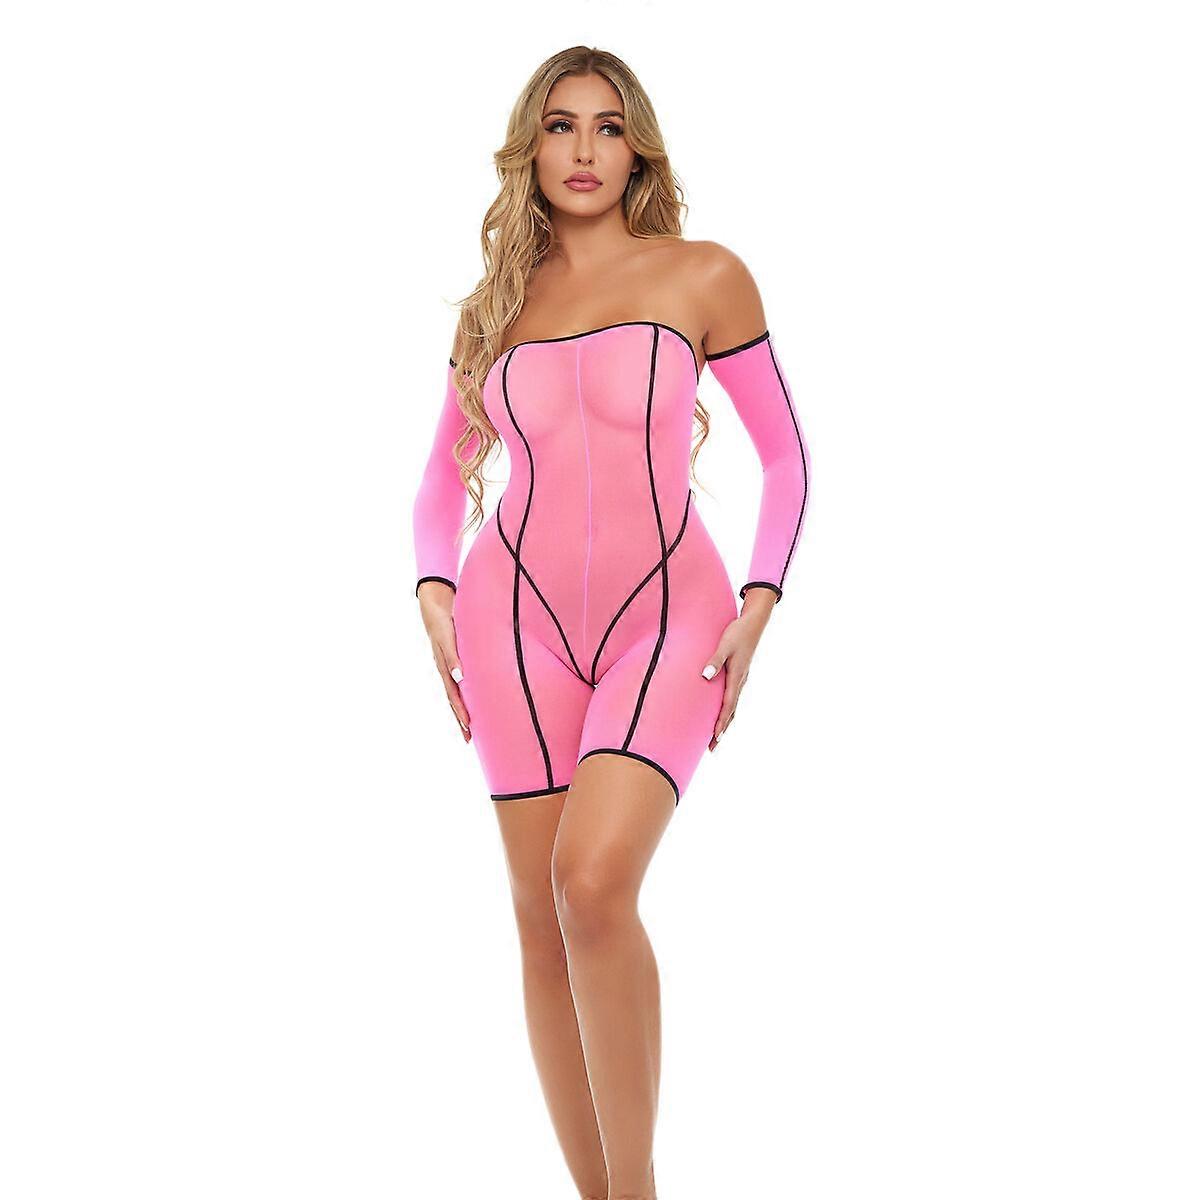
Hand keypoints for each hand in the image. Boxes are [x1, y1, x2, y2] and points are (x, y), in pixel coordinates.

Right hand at [417, 580, 470, 741]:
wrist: (435, 601)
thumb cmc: (444, 616)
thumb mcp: (448, 634)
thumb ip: (452, 655)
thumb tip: (458, 678)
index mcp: (444, 663)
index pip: (452, 691)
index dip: (460, 709)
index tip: (467, 725)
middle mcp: (445, 666)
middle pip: (452, 697)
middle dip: (460, 717)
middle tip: (469, 738)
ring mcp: (447, 664)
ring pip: (454, 693)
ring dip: (461, 711)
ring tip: (469, 731)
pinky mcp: (452, 659)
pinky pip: (456, 683)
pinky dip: (462, 697)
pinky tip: (470, 705)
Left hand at [700, 589, 775, 748]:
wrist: (754, 623)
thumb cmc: (738, 633)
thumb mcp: (724, 645)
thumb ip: (714, 660)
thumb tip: (705, 676)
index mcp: (737, 677)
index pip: (728, 705)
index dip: (721, 722)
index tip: (715, 738)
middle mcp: (740, 681)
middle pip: (731, 711)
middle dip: (722, 729)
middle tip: (712, 747)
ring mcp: (741, 679)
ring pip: (733, 706)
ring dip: (725, 721)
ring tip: (716, 736)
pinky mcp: (740, 674)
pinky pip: (733, 697)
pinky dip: (728, 709)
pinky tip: (723, 712)